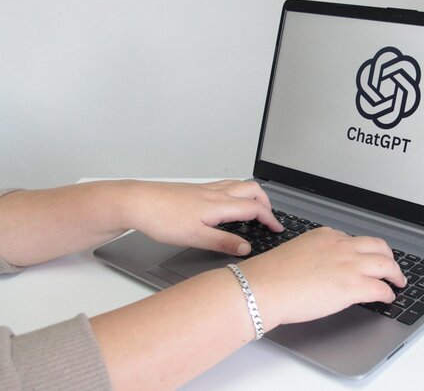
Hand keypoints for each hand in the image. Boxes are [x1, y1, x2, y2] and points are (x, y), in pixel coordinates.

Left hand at [123, 180, 282, 255]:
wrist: (137, 202)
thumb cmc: (161, 218)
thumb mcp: (195, 237)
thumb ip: (223, 242)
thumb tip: (246, 248)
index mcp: (219, 205)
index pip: (255, 208)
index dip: (270, 219)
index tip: (277, 229)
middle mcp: (216, 193)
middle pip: (252, 190)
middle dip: (266, 204)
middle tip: (269, 219)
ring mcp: (206, 189)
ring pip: (239, 185)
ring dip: (253, 196)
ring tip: (255, 210)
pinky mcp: (197, 190)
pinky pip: (226, 186)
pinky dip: (237, 193)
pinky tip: (228, 205)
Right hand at [238, 227, 406, 328]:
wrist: (264, 287)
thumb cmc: (271, 275)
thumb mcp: (296, 252)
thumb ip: (315, 255)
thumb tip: (322, 269)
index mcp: (326, 236)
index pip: (354, 240)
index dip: (364, 252)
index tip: (366, 259)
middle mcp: (342, 246)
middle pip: (378, 246)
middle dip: (388, 257)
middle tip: (391, 267)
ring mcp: (349, 265)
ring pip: (386, 265)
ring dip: (395, 274)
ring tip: (398, 282)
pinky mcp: (353, 286)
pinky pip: (381, 288)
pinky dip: (388, 293)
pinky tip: (388, 298)